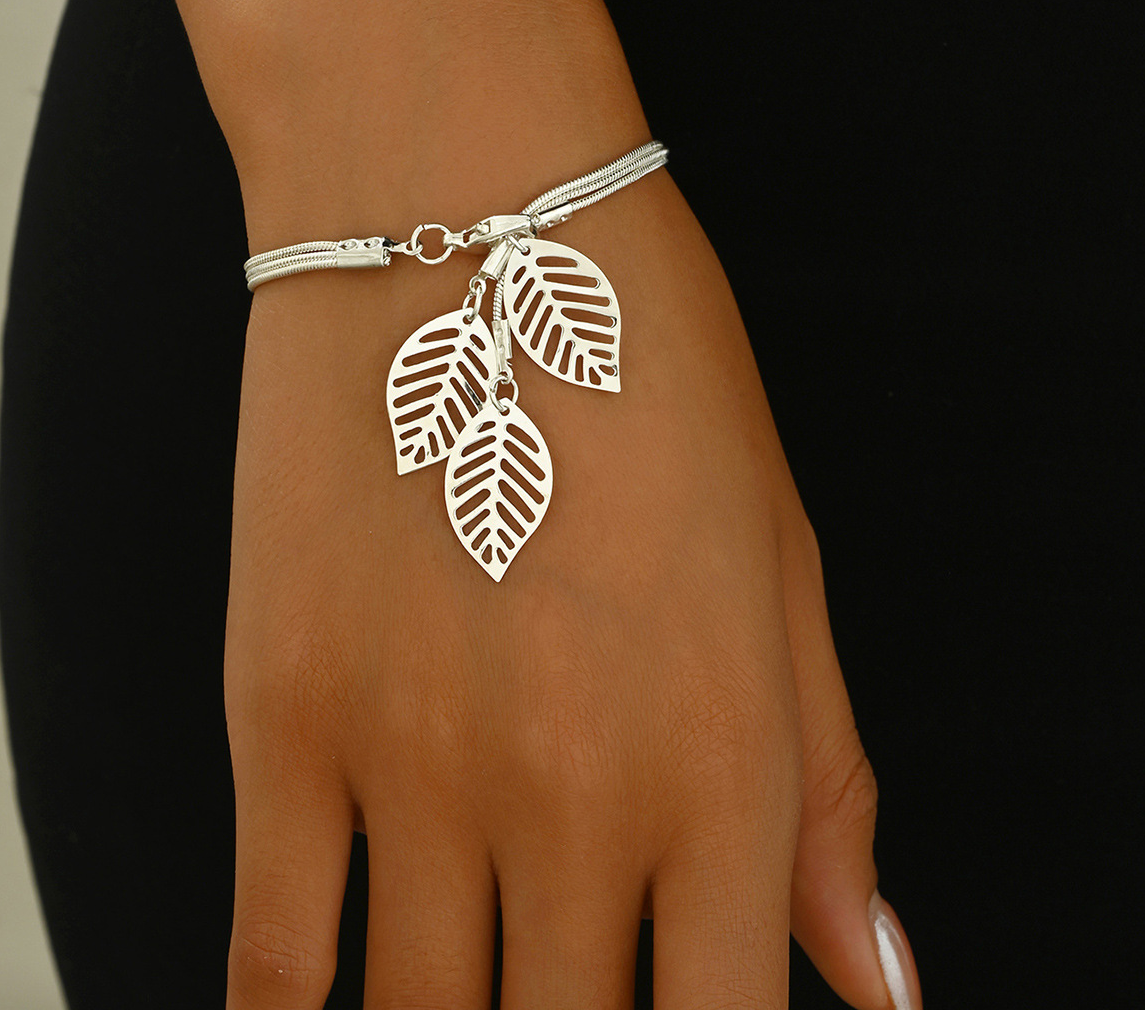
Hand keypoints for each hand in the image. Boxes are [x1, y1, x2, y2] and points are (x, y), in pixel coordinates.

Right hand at [222, 175, 919, 1007]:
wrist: (459, 212)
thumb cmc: (643, 365)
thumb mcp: (780, 561)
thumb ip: (823, 786)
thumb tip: (872, 972)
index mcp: (721, 758)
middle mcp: (569, 792)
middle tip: (566, 988)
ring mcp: (413, 763)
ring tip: (472, 980)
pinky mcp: (283, 715)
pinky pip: (272, 957)